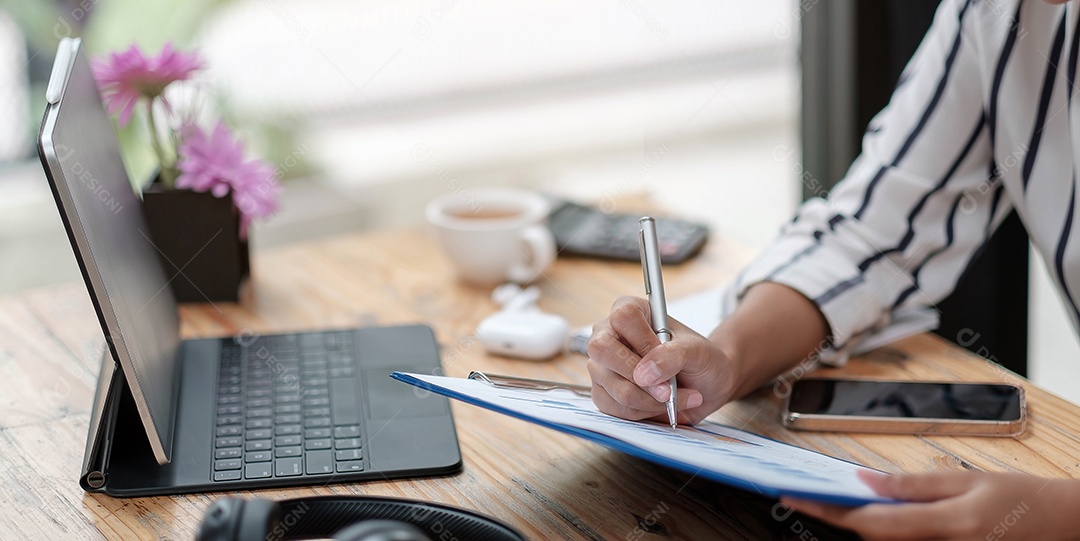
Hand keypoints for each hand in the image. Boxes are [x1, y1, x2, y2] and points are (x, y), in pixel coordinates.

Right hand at [586, 296, 737, 423]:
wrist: (703, 386)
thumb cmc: (699, 360)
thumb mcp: (696, 352)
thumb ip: (672, 356)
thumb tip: (643, 374)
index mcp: (631, 311)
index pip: (623, 317)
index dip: (643, 340)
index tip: (663, 354)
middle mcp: (609, 335)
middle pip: (602, 350)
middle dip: (638, 377)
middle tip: (667, 390)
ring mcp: (602, 365)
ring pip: (614, 387)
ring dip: (650, 400)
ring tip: (674, 397)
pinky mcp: (602, 392)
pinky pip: (615, 408)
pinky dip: (643, 412)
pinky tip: (660, 405)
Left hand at [782, 470, 1079, 539]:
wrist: (1062, 524)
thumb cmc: (1020, 499)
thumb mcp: (966, 481)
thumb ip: (913, 484)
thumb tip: (865, 480)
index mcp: (946, 525)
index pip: (871, 522)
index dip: (829, 512)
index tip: (797, 498)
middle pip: (872, 536)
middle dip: (835, 517)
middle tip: (802, 495)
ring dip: (857, 522)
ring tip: (827, 498)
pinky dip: (882, 528)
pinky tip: (868, 510)